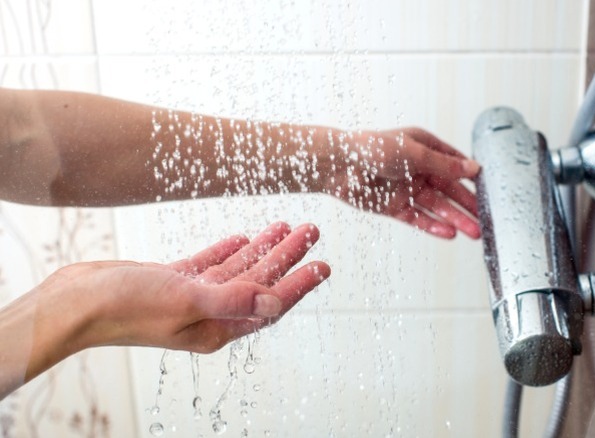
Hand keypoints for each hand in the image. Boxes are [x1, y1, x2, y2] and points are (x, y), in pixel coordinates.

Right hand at [3, 222, 328, 391]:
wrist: (75, 302)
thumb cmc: (125, 308)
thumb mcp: (185, 301)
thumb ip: (233, 299)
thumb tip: (276, 302)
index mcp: (218, 327)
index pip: (270, 303)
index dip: (300, 284)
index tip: (324, 264)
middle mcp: (210, 314)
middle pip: (260, 281)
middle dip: (287, 256)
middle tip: (311, 230)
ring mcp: (191, 297)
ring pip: (238, 270)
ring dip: (263, 248)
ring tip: (286, 225)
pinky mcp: (172, 281)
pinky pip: (210, 264)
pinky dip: (228, 250)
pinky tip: (244, 237)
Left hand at [320, 127, 480, 238]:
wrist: (337, 165)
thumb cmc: (372, 148)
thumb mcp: (414, 153)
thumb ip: (444, 164)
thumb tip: (474, 169)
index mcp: (425, 147)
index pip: (455, 164)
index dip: (472, 178)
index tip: (491, 192)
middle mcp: (418, 169)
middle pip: (449, 190)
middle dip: (467, 205)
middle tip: (486, 221)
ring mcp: (406, 189)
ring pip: (437, 208)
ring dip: (455, 220)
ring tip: (474, 233)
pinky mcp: (394, 207)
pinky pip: (418, 218)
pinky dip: (433, 226)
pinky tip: (449, 234)